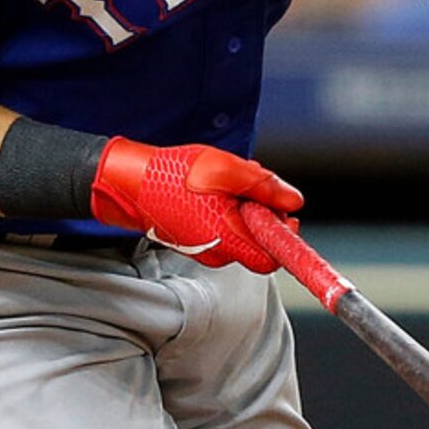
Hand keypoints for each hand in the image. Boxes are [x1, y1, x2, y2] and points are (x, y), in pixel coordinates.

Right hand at [90, 137, 302, 271]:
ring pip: (241, 233)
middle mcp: (218, 252)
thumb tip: (295, 202)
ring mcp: (205, 249)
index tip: (284, 215)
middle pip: (259, 243)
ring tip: (226, 184)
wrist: (133, 183)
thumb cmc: (175, 175)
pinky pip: (223, 230)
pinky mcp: (196, 242)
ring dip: (244, 209)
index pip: (272, 259)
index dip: (285, 238)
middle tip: (250, 187)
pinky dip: (227, 212)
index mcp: (229, 239)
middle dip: (263, 214)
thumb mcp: (228, 169)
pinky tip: (214, 191)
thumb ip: (265, 186)